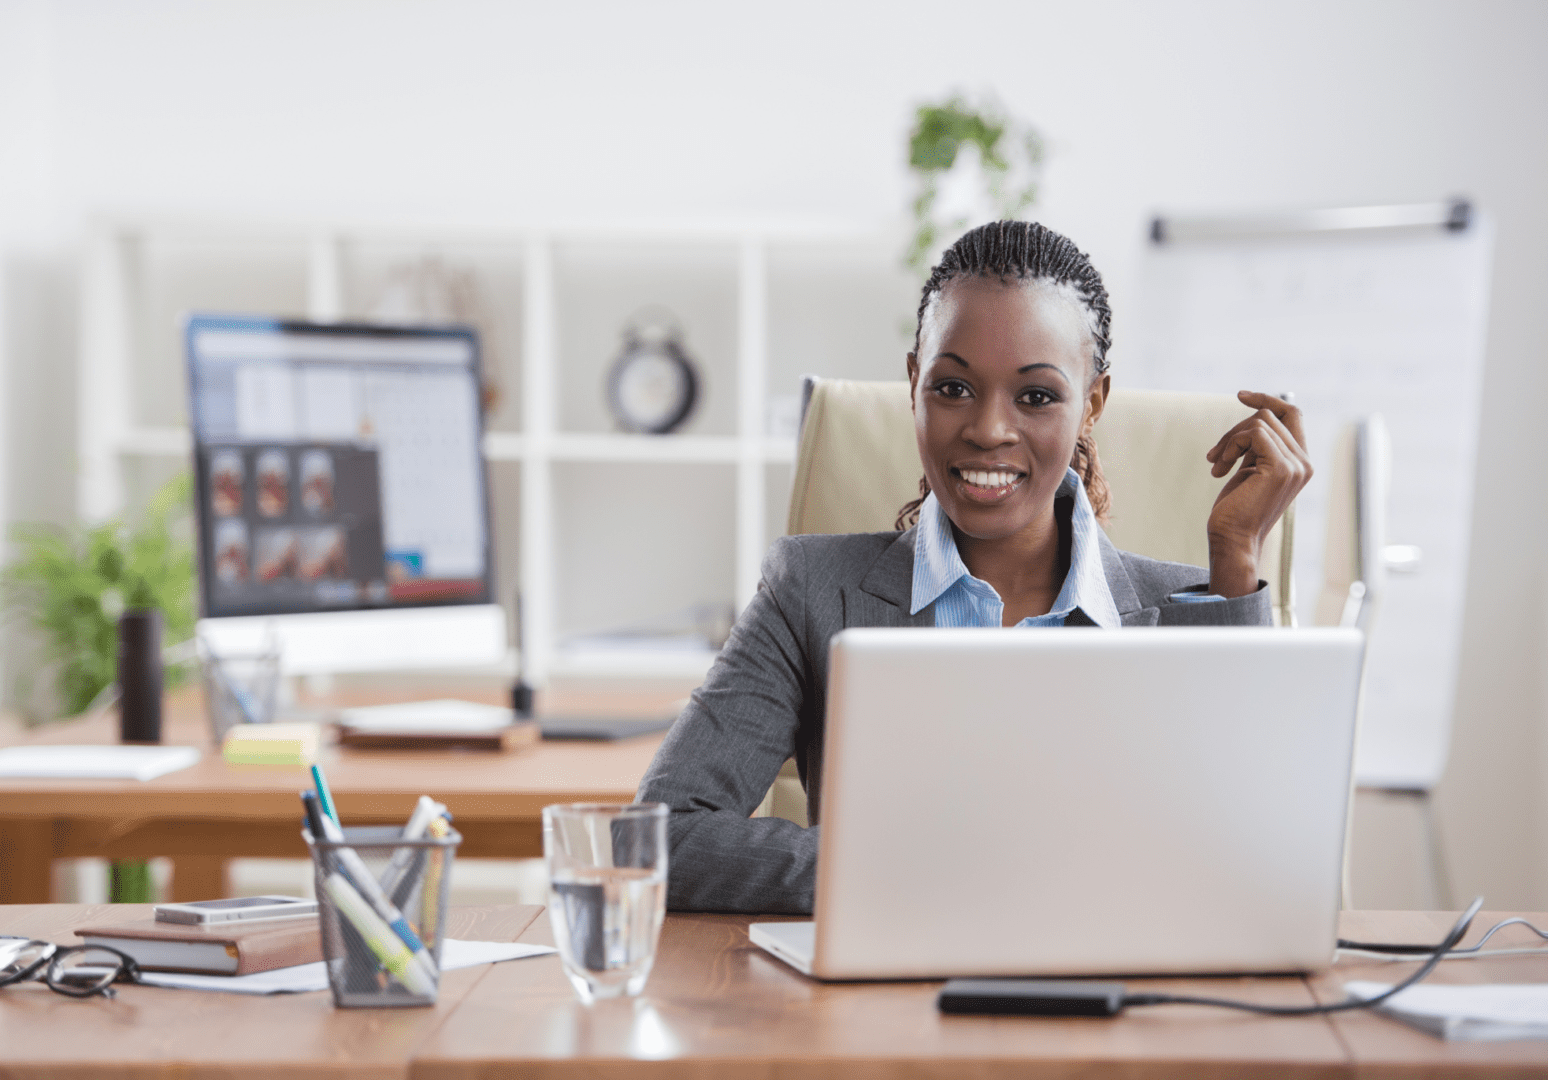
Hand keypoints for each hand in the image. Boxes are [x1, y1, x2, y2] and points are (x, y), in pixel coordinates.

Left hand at [1203, 391, 1311, 597]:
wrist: (1232, 540)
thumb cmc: (1235, 509)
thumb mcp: (1250, 469)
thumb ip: (1259, 445)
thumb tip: (1254, 413)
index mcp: (1300, 462)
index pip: (1293, 415)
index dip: (1268, 400)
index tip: (1241, 395)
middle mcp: (1304, 462)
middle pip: (1268, 416)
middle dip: (1234, 431)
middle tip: (1214, 456)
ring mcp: (1296, 465)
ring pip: (1259, 422)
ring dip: (1229, 440)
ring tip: (1216, 465)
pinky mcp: (1281, 468)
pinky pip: (1253, 434)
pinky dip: (1231, 445)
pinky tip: (1219, 469)